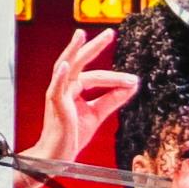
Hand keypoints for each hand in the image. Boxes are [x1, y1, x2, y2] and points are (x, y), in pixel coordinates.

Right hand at [27, 28, 130, 178]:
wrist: (59, 155)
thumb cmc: (72, 134)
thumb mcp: (97, 114)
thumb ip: (112, 99)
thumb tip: (131, 86)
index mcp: (74, 88)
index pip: (95, 75)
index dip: (115, 77)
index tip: (133, 80)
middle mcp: (65, 86)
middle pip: (80, 62)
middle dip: (94, 46)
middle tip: (110, 33)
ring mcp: (58, 93)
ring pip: (68, 68)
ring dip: (74, 51)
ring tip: (81, 36)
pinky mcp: (55, 104)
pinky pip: (56, 87)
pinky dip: (59, 75)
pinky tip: (65, 64)